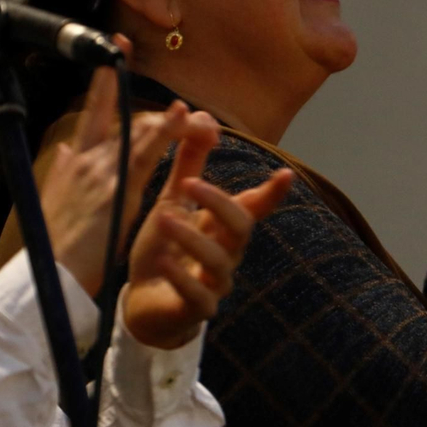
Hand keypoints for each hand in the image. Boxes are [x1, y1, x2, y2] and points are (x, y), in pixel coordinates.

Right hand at [40, 62, 192, 295]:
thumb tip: (67, 151)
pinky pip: (147, 153)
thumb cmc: (56, 247)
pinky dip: (166, 130)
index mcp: (74, 163)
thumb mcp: (56, 202)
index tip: (114, 51)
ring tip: (193, 110)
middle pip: (116, 114)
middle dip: (129, 87)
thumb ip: (66, 173)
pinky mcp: (116, 189)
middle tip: (141, 63)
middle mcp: (85, 160)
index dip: (104, 82)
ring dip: (167, 117)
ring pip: (137, 130)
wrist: (49, 276)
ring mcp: (101, 172)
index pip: (92, 113)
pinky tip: (182, 115)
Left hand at [126, 115, 293, 348]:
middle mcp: (226, 254)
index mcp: (221, 228)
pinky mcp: (196, 310)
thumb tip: (202, 116)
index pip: (253, 207)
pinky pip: (198, 296)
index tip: (285, 174)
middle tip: (188, 183)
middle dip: (219, 203)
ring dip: (192, 237)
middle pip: (241, 227)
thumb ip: (187, 165)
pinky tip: (164, 261)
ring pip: (219, 261)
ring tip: (163, 217)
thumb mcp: (171, 203)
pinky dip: (181, 277)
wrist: (142, 305)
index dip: (271, 193)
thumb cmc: (163, 251)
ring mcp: (215, 284)